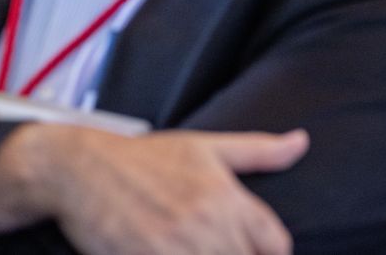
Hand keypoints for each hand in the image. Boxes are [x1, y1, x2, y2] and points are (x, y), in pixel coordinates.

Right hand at [0, 124, 308, 254]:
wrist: (81, 169)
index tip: (257, 254)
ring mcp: (174, 246)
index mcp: (227, 196)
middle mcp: (206, 222)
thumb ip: (260, 150)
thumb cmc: (146, 158)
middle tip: (219, 250)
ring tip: (199, 253)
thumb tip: (303, 142)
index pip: (275, 243)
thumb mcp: (207, 148)